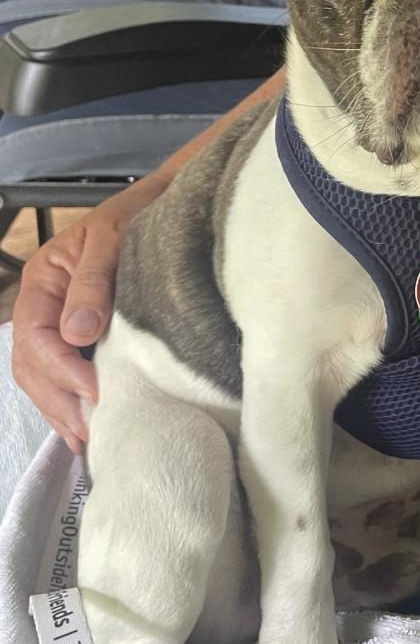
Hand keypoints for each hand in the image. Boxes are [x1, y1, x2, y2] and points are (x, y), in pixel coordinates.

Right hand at [11, 173, 169, 451]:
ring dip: (62, 410)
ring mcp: (61, 320)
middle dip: (58, 401)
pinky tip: (88, 426)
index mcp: (45, 280)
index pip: (36, 338)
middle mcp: (46, 304)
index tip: (95, 392)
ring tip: (86, 440)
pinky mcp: (84, 333)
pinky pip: (65, 372)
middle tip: (90, 432)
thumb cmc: (139, 215)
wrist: (165, 203)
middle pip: (32, 365)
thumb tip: (77, 335)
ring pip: (43, 376)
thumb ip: (94, 283)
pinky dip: (72, 400)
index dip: (62, 370)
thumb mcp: (114, 239)